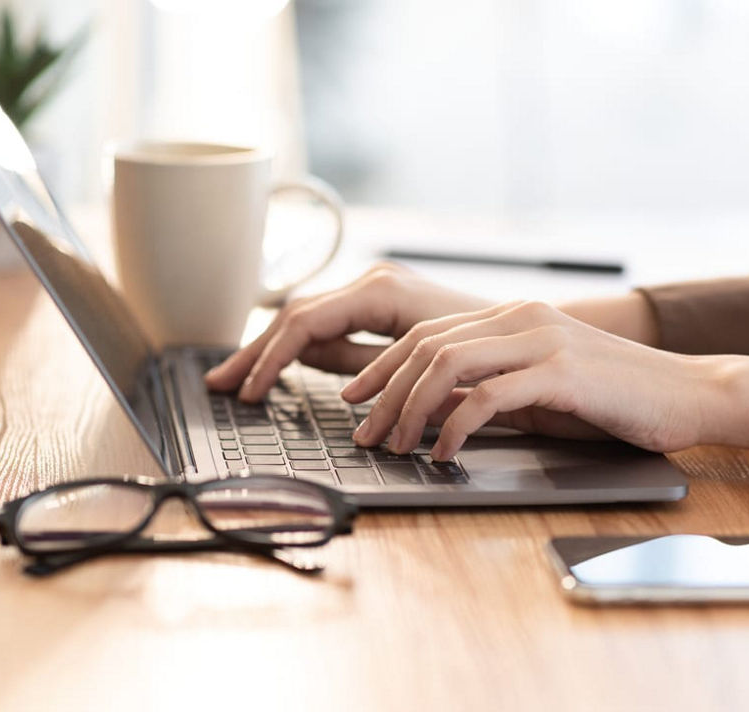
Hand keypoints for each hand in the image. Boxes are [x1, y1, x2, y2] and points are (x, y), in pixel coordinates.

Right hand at [204, 264, 491, 401]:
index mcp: (380, 292)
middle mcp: (373, 283)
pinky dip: (298, 347)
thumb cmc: (487, 351)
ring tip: (238, 379)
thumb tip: (308, 362)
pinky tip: (278, 367)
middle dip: (256, 352)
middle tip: (219, 384)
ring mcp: (375, 291)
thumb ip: (362, 363)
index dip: (269, 359)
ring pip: (307, 318)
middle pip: (295, 316)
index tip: (250, 392)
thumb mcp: (421, 364)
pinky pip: (327, 324)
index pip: (303, 323)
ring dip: (270, 350)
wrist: (529, 334)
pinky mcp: (381, 306)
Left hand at [342, 301, 714, 459]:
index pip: (426, 334)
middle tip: (364, 433)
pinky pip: (487, 398)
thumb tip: (430, 411)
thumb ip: (487, 390)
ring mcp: (541, 341)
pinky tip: (444, 452)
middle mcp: (521, 318)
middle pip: (426, 347)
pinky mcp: (561, 372)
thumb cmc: (615, 398)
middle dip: (384, 393)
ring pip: (447, 366)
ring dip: (410, 411)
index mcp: (512, 316)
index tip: (353, 399)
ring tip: (396, 447)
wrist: (689, 394)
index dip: (381, 367)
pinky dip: (454, 427)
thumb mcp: (540, 390)